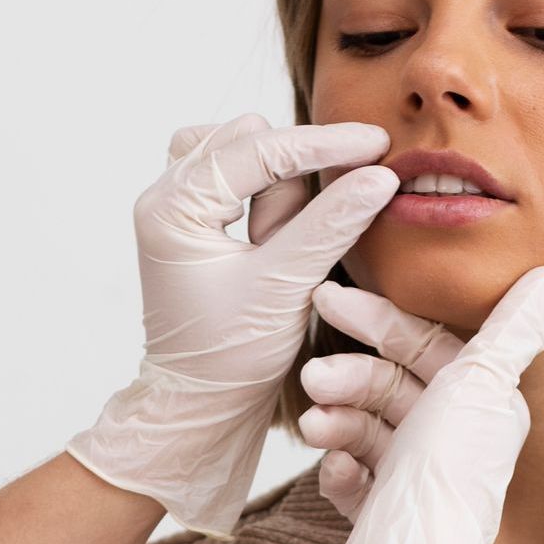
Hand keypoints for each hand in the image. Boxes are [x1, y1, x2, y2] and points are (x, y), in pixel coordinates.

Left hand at [65, 114, 399, 536]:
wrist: (199, 402)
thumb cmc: (230, 357)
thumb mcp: (286, 287)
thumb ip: (331, 224)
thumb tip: (380, 176)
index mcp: (171, 209)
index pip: (257, 149)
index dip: (323, 144)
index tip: (377, 143)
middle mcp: (163, 195)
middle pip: (248, 141)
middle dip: (289, 183)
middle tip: (292, 243)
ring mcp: (175, 202)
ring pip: (245, 154)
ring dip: (278, 194)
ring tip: (275, 252)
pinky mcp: (193, 215)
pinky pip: (240, 178)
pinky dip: (267, 198)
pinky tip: (272, 239)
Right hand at [298, 284, 465, 520]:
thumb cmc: (448, 480)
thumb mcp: (481, 389)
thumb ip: (512, 331)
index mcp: (480, 404)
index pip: (423, 344)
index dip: (376, 319)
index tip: (329, 298)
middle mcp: (451, 437)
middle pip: (387, 384)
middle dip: (348, 378)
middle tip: (312, 378)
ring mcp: (415, 476)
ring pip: (364, 427)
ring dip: (336, 421)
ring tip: (313, 427)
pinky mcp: (385, 512)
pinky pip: (354, 475)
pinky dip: (340, 469)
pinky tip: (336, 471)